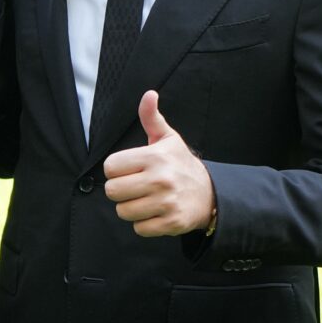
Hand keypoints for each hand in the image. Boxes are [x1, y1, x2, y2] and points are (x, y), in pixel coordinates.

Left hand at [102, 90, 214, 236]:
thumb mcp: (167, 138)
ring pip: (123, 212)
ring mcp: (166, 202)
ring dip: (130, 208)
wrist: (211, 193)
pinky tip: (154, 212)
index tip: (128, 170)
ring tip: (144, 199)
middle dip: (120, 190)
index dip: (115, 169)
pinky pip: (139, 228)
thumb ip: (151, 117)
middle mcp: (160, 179)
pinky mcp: (171, 223)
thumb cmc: (181, 164)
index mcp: (154, 157)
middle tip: (134, 186)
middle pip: (113, 191)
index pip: (110, 167)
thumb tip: (149, 94)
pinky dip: (143, 223)